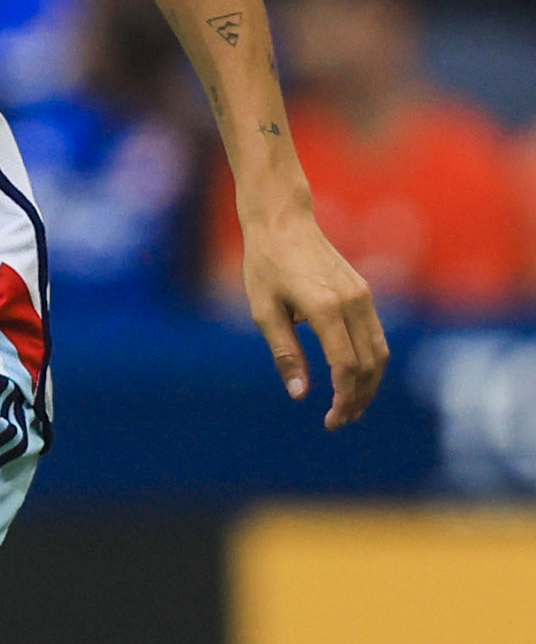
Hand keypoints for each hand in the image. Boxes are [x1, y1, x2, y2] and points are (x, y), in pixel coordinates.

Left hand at [238, 203, 388, 428]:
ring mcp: (363, 296)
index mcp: (325, 308)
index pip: (346, 366)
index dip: (343, 398)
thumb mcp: (263, 311)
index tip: (331, 420)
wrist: (283, 223)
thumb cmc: (264, 266)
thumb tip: (300, 394)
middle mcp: (352, 303)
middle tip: (339, 421)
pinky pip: (376, 336)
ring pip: (380, 352)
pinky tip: (355, 379)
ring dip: (370, 384)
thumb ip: (285, 353)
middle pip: (370, 364)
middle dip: (359, 397)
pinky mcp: (364, 293)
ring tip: (350, 407)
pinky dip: (371, 362)